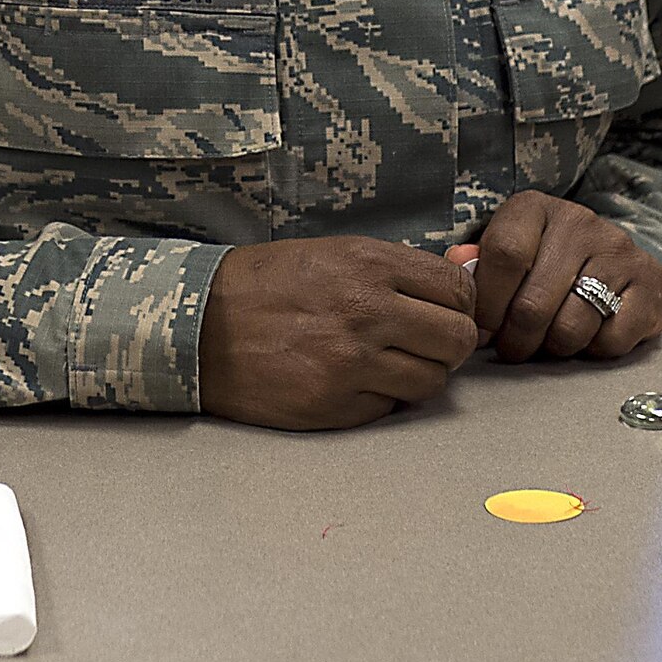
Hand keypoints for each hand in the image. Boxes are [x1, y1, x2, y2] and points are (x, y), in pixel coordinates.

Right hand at [199, 237, 478, 430]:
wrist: (201, 324)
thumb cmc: (268, 284)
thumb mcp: (332, 254)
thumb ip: (395, 270)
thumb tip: (459, 280)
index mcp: (369, 264)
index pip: (458, 290)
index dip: (459, 305)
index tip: (444, 311)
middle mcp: (367, 311)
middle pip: (457, 339)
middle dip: (450, 344)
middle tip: (425, 343)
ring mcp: (352, 362)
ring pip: (432, 380)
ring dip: (420, 374)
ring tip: (389, 364)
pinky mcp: (335, 404)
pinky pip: (391, 408)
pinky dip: (383, 398)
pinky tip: (356, 381)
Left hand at [445, 192, 661, 362]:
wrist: (606, 256)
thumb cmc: (540, 260)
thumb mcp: (503, 251)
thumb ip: (475, 263)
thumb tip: (456, 264)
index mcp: (534, 208)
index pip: (504, 255)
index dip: (486, 304)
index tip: (480, 330)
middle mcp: (580, 221)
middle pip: (534, 303)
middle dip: (515, 340)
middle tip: (511, 350)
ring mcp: (619, 250)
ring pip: (571, 328)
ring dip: (553, 349)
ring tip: (547, 341)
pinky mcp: (650, 283)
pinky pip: (612, 341)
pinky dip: (594, 351)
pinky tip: (586, 334)